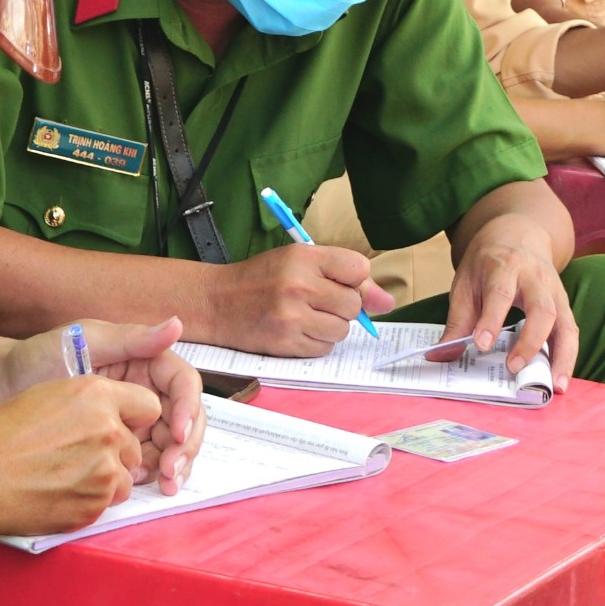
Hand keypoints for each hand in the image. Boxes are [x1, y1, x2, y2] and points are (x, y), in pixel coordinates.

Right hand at [0, 375, 161, 538]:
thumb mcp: (46, 396)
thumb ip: (89, 402)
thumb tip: (113, 413)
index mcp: (96, 395)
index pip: (149, 405)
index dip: (132, 417)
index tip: (119, 425)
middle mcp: (109, 431)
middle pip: (136, 445)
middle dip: (115, 452)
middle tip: (75, 455)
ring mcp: (105, 472)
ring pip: (125, 477)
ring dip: (104, 479)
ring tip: (62, 475)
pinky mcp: (95, 506)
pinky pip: (106, 503)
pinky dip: (88, 500)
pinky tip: (57, 492)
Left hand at [6, 318, 208, 491]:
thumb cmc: (36, 359)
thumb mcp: (84, 342)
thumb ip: (132, 339)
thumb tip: (176, 326)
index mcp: (142, 361)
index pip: (182, 385)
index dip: (188, 409)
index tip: (178, 433)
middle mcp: (143, 390)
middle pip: (184, 418)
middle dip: (185, 445)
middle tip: (171, 471)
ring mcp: (132, 419)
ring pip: (170, 443)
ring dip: (175, 465)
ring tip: (165, 484)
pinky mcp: (117, 445)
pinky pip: (147, 461)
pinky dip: (152, 474)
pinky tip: (141, 485)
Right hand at [204, 245, 395, 355]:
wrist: (216, 302)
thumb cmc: (261, 279)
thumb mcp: (298, 262)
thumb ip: (345, 277)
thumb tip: (388, 302)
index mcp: (303, 257)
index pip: (359, 268)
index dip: (353, 280)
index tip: (336, 282)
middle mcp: (298, 285)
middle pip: (353, 304)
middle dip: (341, 307)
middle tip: (316, 302)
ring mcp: (292, 316)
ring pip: (342, 330)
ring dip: (330, 328)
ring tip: (304, 317)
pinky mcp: (286, 343)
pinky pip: (324, 349)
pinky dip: (316, 343)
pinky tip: (296, 331)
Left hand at [441, 215, 578, 384]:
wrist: (518, 235)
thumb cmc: (488, 263)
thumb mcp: (466, 282)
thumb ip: (457, 321)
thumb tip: (439, 355)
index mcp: (504, 267)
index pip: (499, 293)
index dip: (491, 319)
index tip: (482, 344)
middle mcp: (535, 278)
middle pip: (541, 309)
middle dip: (530, 340)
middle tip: (513, 367)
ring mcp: (554, 292)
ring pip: (565, 323)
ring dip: (562, 356)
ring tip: (555, 385)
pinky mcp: (564, 305)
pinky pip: (571, 332)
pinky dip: (568, 356)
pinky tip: (560, 379)